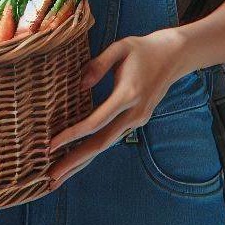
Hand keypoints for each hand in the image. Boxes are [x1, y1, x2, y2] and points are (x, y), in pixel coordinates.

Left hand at [45, 30, 192, 188]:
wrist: (174, 56)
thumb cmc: (143, 48)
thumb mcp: (120, 47)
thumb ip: (98, 65)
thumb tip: (80, 86)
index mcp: (128, 95)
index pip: (96, 122)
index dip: (72, 135)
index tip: (51, 144)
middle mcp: (134, 113)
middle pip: (100, 143)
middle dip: (74, 161)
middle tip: (50, 177)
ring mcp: (137, 120)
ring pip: (105, 145)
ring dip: (82, 161)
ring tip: (59, 176)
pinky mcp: (136, 120)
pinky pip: (111, 138)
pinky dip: (93, 150)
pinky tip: (78, 158)